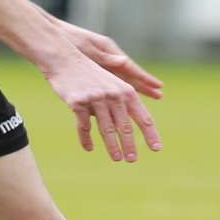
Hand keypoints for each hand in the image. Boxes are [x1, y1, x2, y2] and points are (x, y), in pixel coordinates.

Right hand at [39, 50, 161, 162]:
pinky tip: (89, 148)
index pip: (142, 116)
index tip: (156, 148)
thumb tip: (126, 128)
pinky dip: (86, 138)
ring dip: (112, 146)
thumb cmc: (88, 74)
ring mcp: (95, 98)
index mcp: (125, 90)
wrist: (63, 59)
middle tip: (132, 160)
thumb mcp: (109, 84)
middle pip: (124, 126)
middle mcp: (113, 94)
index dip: (150, 134)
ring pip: (106, 128)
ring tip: (116, 159)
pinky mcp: (78, 102)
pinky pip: (84, 126)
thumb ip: (120, 102)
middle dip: (129, 145)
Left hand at [55, 18, 161, 99]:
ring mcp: (101, 63)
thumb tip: (124, 62)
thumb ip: (104, 57)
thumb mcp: (86, 47)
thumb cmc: (69, 38)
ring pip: (119, 80)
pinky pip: (107, 81)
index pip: (130, 67)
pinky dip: (115, 90)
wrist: (52, 37)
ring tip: (148, 96)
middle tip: (159, 95)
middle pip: (129, 75)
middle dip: (143, 86)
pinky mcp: (92, 69)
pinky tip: (121, 100)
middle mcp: (108, 57)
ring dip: (132, 90)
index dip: (144, 78)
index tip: (158, 85)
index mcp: (109, 50)